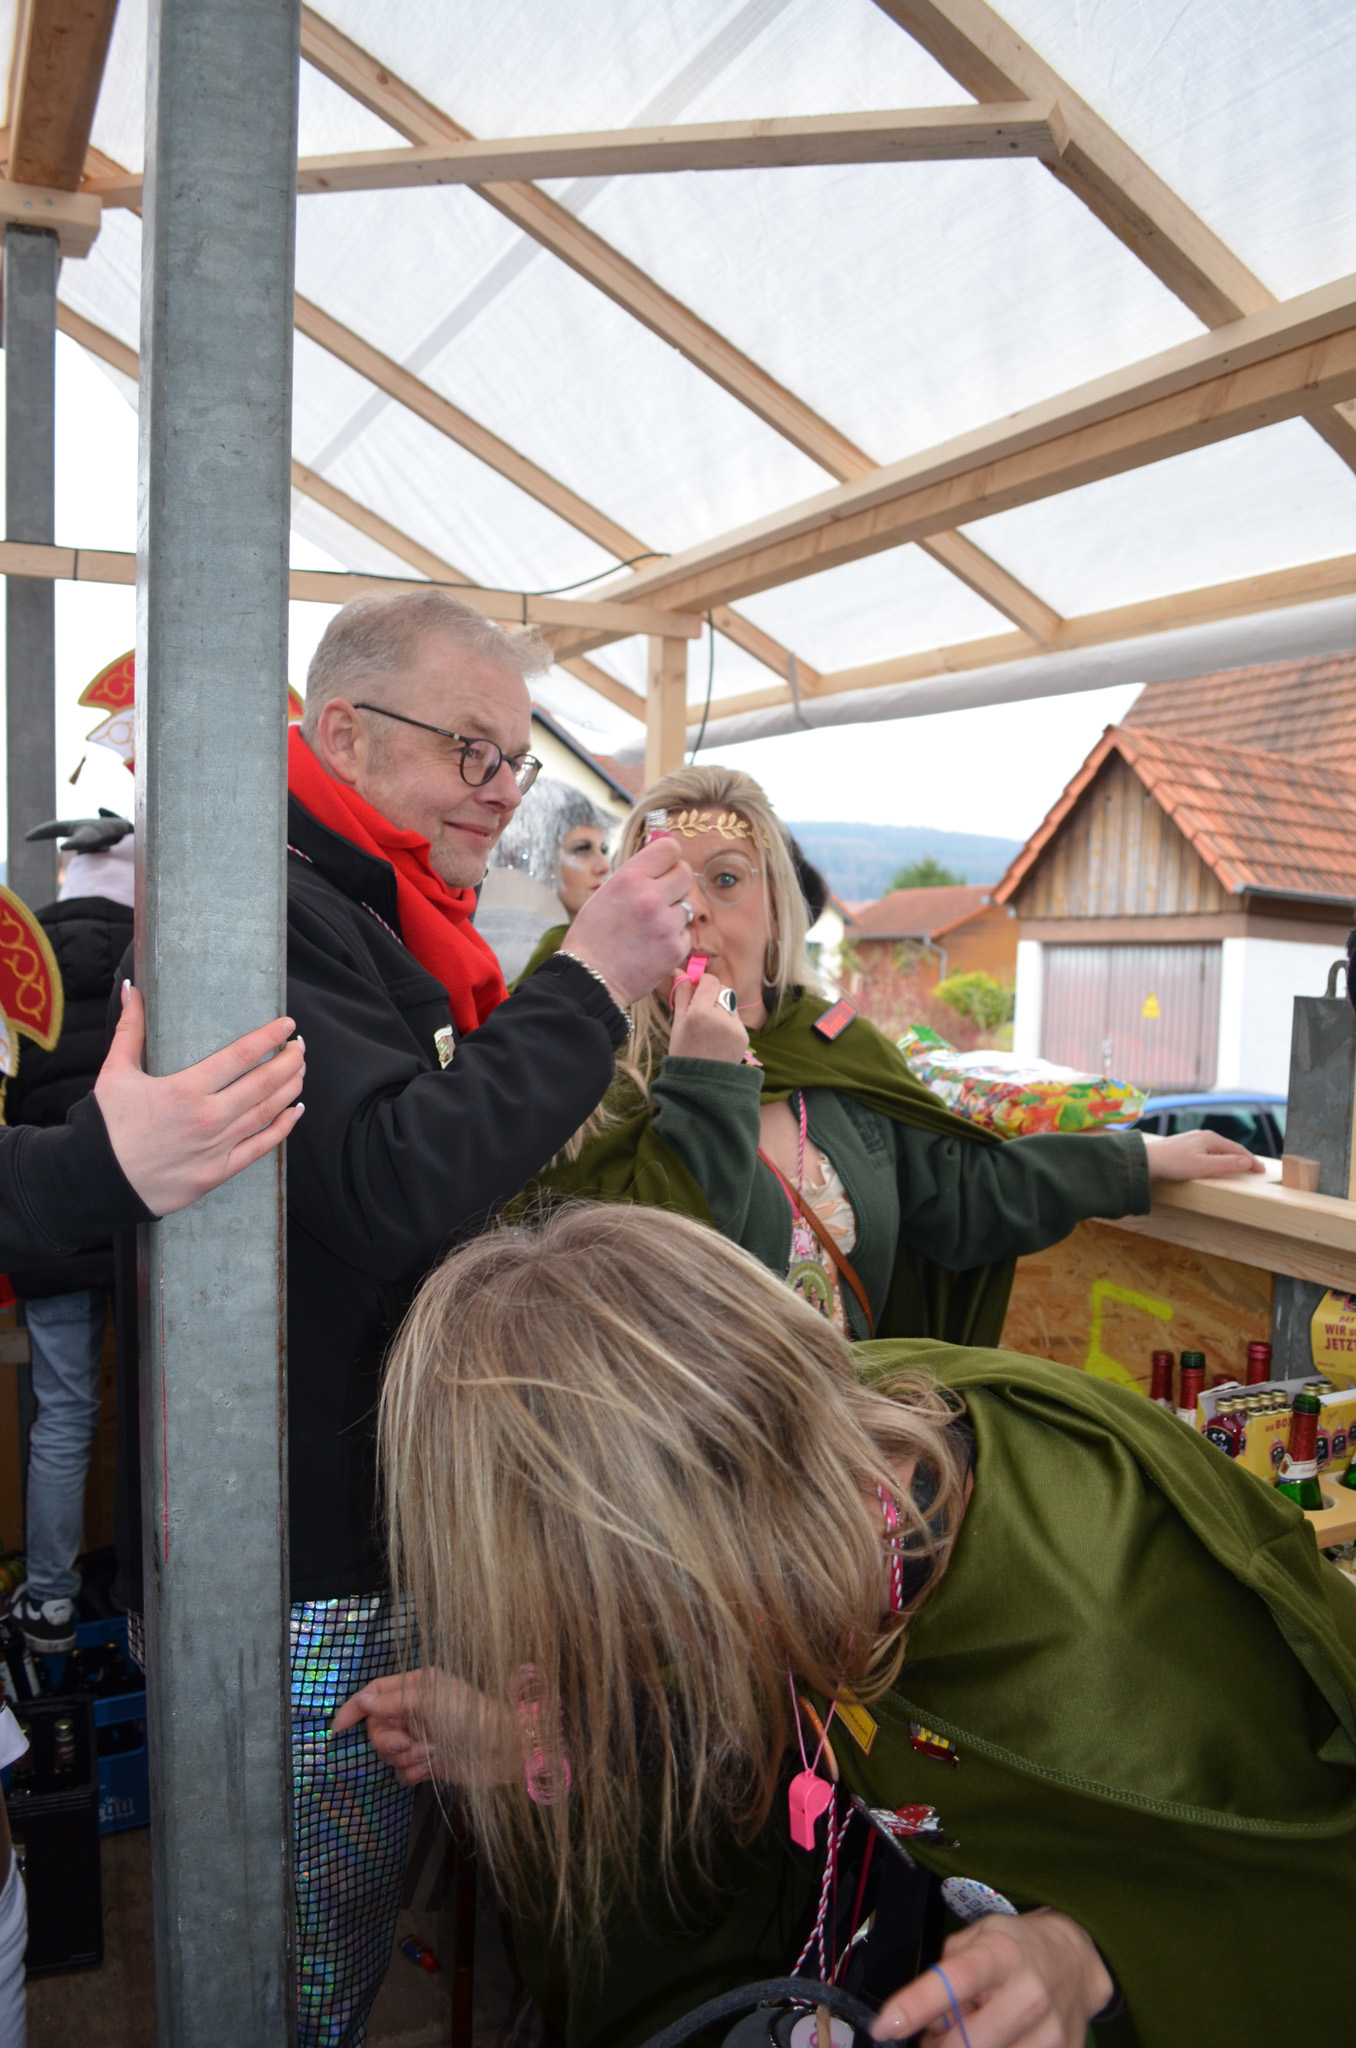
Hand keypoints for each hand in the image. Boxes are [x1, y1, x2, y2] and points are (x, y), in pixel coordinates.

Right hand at [93, 983, 304, 1215]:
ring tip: (301, 1070)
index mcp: (186, 1089)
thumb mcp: (115, 1073)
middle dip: (289, 1060)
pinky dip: (284, 1128)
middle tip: (299, 1045)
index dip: (269, 1037)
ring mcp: (217, 1147)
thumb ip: (131, 1031)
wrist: (97, 1181)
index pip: (241, 1055)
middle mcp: (208, 1117)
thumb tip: (134, 991)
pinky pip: (261, 1148)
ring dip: (290, 1089)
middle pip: (264, 1082)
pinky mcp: (219, 1172)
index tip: (286, 1024)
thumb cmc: (105, 1126)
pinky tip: (295, 1111)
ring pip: (268, 1112)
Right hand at [332, 1668, 516, 1788]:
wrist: (502, 1751)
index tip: (338, 1729)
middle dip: (388, 1741)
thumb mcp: (430, 1700)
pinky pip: (402, 1772)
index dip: (354, 1709)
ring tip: (429, 1754)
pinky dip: (414, 1772)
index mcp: (415, 1687)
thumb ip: (392, 1701)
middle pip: (377, 1728)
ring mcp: (419, 1737)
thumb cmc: (469, 1716)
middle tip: (408, 1743)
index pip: (374, 1693)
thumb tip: (361, 1700)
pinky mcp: (426, 1763)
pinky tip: (432, 1767)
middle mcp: (414, 1711)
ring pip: (388, 1753)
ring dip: (405, 1758)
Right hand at [563, 837, 693, 1008]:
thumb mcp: (605, 894)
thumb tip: (659, 864)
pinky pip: (685, 933)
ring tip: (650, 927)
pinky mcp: (676, 948)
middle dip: (676, 882)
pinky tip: (652, 946)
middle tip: (662, 895)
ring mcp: (667, 924)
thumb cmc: (592, 937)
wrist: (590, 979)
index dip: (669, 856)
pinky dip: (673, 938)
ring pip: (687, 905)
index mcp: (630, 878)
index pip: (670, 848)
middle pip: (685, 873)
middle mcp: (651, 897)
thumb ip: (634, 877)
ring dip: (674, 913)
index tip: (665, 865)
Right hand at [667, 971, 749, 1063]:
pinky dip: (727, 1022)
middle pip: (722, 988)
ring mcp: (735, 1027)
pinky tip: (717, 1037)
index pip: (710, 981)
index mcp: (700, 1012)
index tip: (695, 990)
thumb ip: (681, 994)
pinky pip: (736, 1019)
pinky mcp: (744, 1036)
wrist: (700, 1084)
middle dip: (712, 993)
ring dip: (721, 1007)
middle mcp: (721, 1017)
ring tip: (709, 1026)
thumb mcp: (677, 1022)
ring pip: (730, 1002)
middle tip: (701, 1008)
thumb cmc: (683, 1052)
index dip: (702, 983)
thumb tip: (680, 971)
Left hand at [871, 1909, 1112, 2047]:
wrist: (1076, 1962)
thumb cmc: (1017, 1948)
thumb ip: (945, 1973)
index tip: (884, 2026)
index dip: (915, 2006)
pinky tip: (997, 2041)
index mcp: (1001, 1955)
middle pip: (968, 2041)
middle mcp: (1028, 1994)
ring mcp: (1050, 2032)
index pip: (953, 1980)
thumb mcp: (977, 1939)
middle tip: (930, 2039)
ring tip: (969, 2033)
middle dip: (937, 2047)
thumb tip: (924, 2022)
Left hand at [1142, 1130, 1264, 1181]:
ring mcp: (1194, 1141)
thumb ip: (1227, 1164)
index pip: (1238, 1150)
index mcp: (1211, 1138)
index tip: (1262, 1171)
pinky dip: (1219, 1158)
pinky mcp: (1186, 1147)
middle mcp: (1204, 1136)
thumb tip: (1247, 1162)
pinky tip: (1217, 1164)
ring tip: (1241, 1167)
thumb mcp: (1204, 1166)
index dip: (1252, 1161)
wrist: (1146, 1161)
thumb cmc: (1173, 1163)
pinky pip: (1209, 1152)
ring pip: (1219, 1150)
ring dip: (1232, 1158)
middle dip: (1244, 1158)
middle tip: (1256, 1169)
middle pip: (1230, 1148)